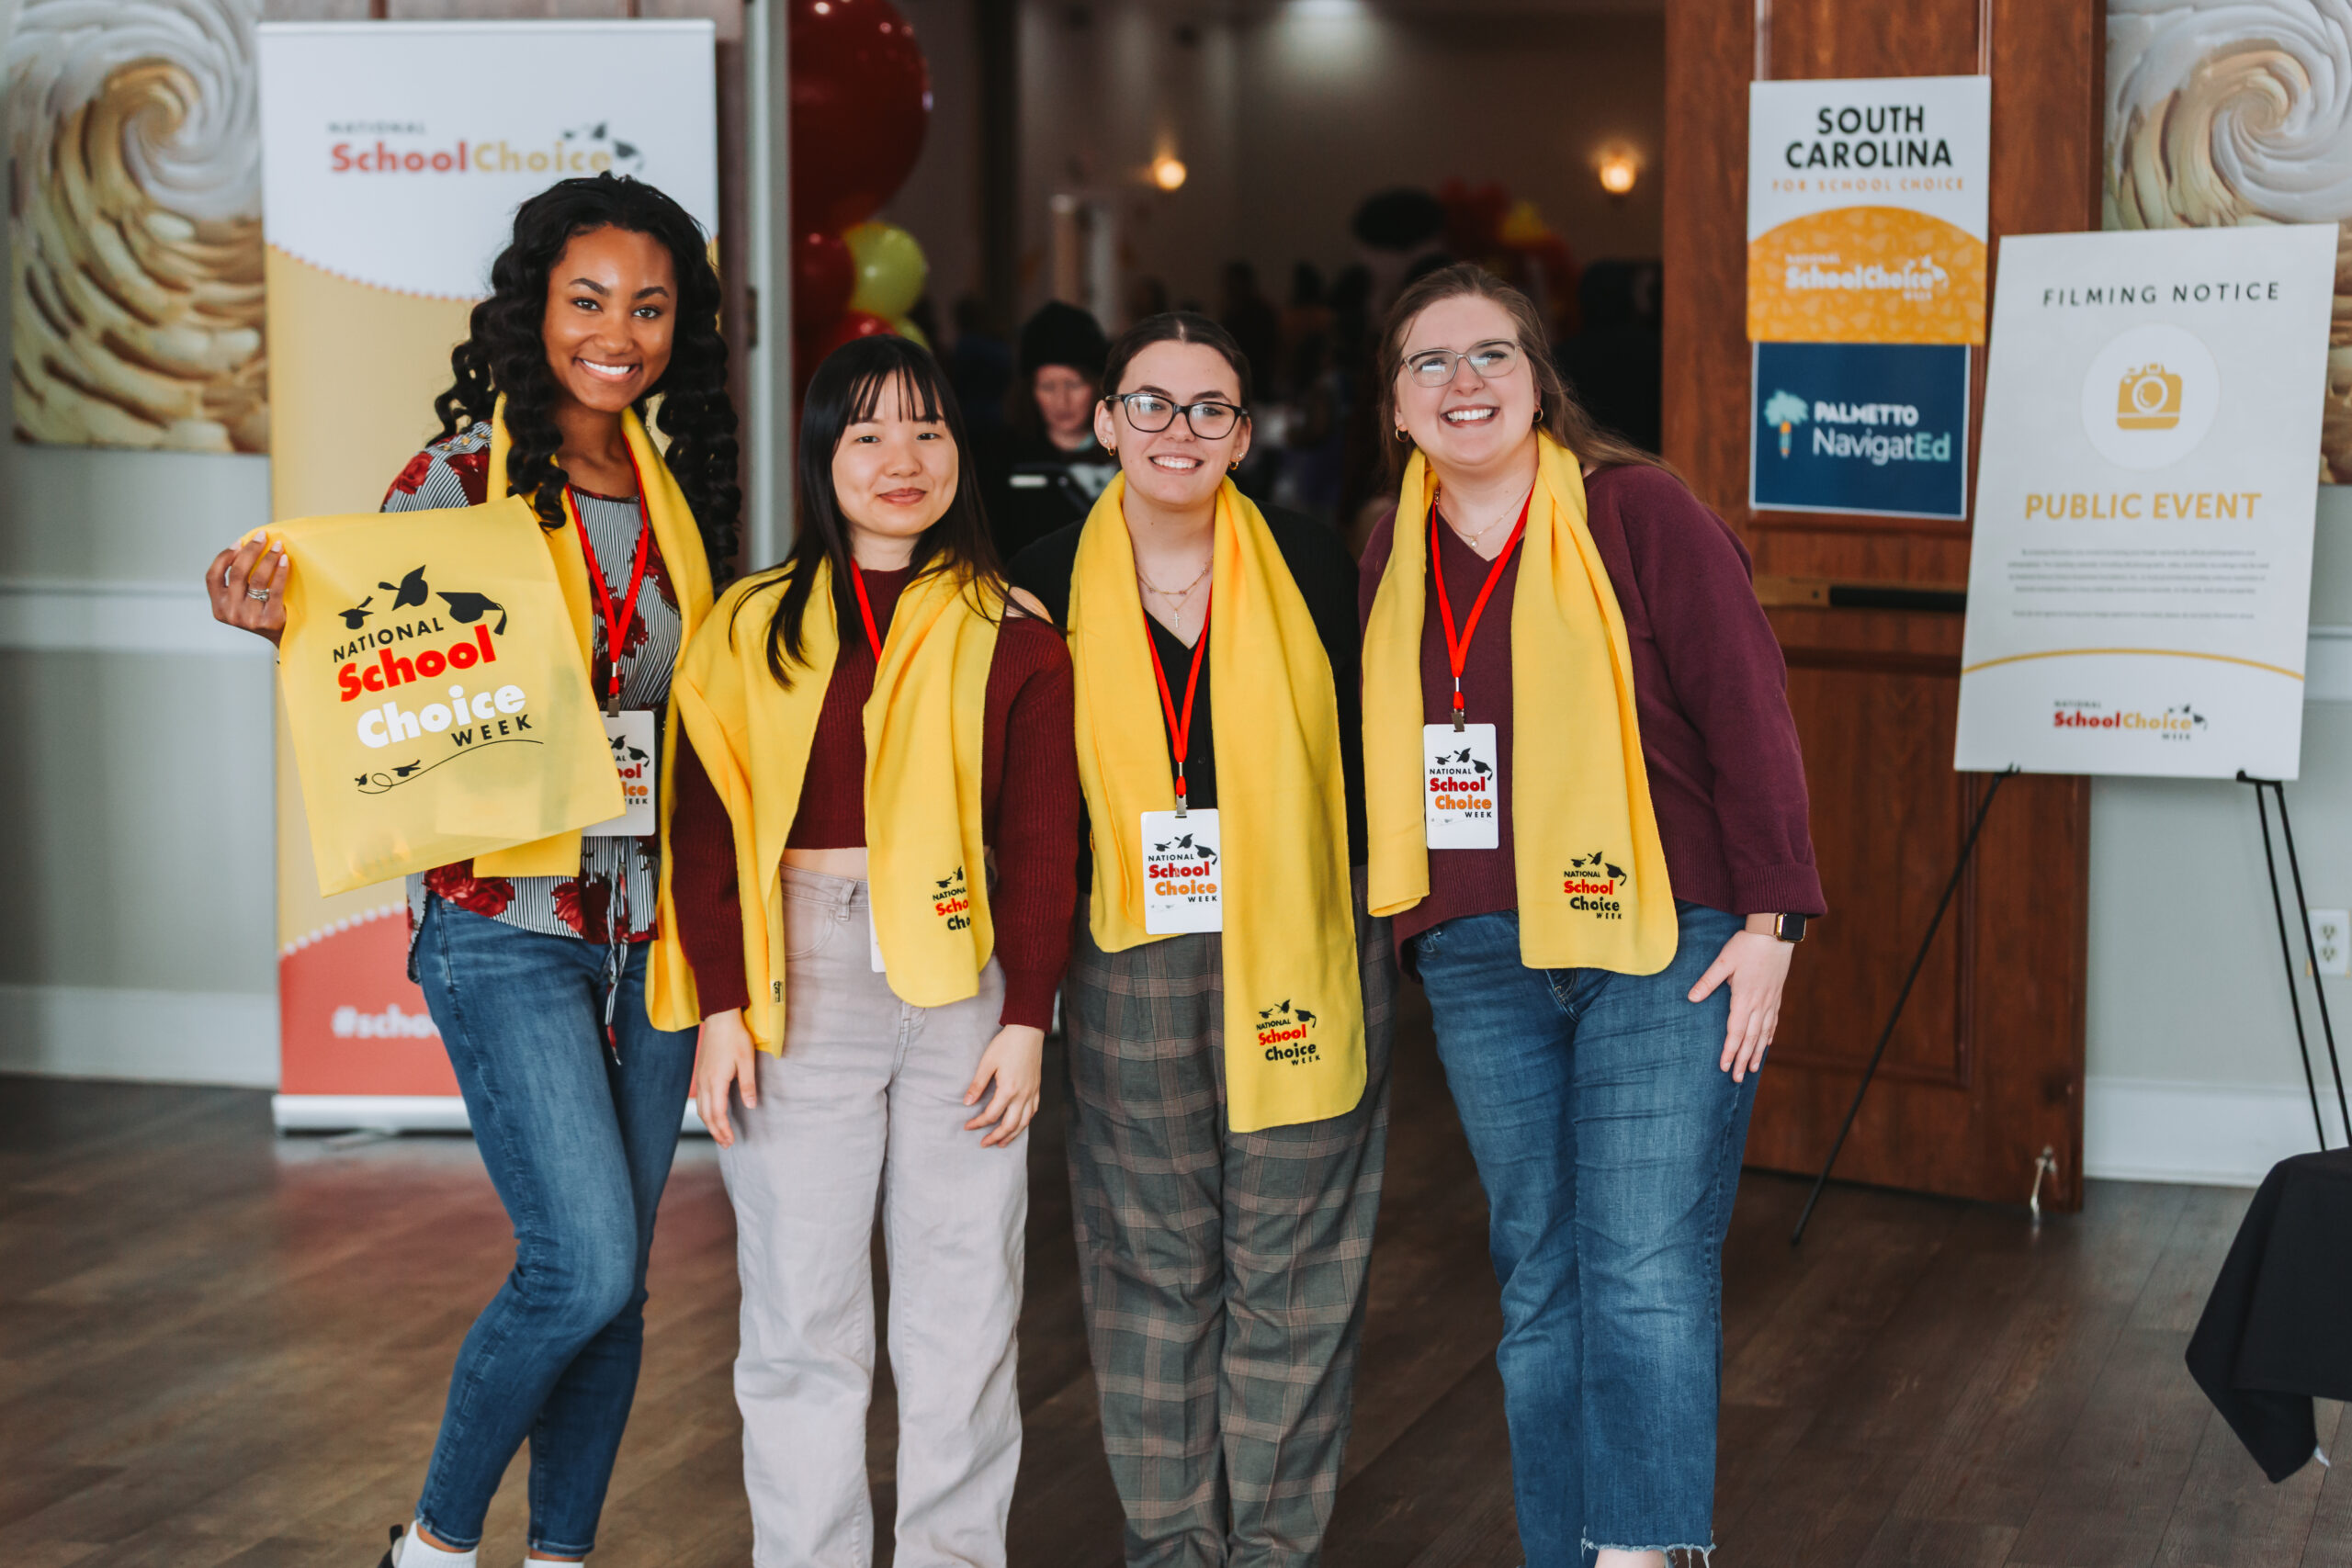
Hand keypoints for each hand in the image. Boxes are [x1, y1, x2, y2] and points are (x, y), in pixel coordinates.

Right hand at [206, 536, 288, 645]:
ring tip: (277, 545)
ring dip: (267, 558)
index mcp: (218, 607)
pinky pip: (275, 589)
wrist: (284, 638)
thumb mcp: (241, 602)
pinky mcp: (269, 619)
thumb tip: (245, 546)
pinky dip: (280, 571)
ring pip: (257, 578)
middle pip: (237, 573)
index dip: (225, 556)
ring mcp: (249, 617)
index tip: (239, 541)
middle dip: (250, 550)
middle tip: (262, 536)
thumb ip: (237, 583)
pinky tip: (285, 559)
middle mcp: (230, 612)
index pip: (213, 576)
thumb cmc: (262, 612)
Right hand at [694, 1008, 758, 1146]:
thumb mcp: (747, 1061)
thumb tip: (750, 1106)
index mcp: (716, 1081)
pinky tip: (713, 1113)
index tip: (731, 1141)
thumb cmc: (736, 1037)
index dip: (724, 1130)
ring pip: (701, 1107)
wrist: (720, 1018)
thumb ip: (748, 1085)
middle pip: (707, 1115)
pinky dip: (706, 1111)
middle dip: (715, 1132)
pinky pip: (701, 1098)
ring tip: (719, 1134)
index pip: (718, 1114)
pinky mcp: (701, 1072)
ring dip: (710, 1123)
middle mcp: (705, 1082)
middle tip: (726, 1144)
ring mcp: (701, 1077)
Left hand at [963, 1024, 1044, 1146]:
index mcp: (1009, 1089)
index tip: (967, 1126)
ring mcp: (1032, 1093)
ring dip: (1012, 1135)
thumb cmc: (1006, 1044)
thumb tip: (967, 1103)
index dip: (978, 1123)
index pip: (991, 1115)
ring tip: (1001, 1143)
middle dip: (995, 1137)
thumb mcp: (987, 1063)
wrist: (1028, 1031)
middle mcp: (1023, 1095)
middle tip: (983, 1143)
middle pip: (1010, 1126)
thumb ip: (977, 1085)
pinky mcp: (1037, 1089)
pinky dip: (1025, 1123)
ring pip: (1024, 1123)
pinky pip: (1033, 1112)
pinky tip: (1018, 1125)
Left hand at [1687, 918, 1794, 1083]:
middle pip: (1750, 1039)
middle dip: (1742, 1060)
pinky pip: (1773, 1022)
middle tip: (1737, 1079)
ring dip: (1757, 1053)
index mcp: (1744, 998)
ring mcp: (1770, 1001)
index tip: (1724, 1067)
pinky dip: (1769, 1036)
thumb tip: (1691, 998)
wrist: (1775, 934)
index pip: (1735, 1032)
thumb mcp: (1723, 961)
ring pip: (1763, 1033)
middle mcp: (1759, 1004)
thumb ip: (1708, 981)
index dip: (1730, 1051)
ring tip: (1752, 1069)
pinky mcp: (1777, 996)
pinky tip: (1766, 1045)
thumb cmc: (1747, 945)